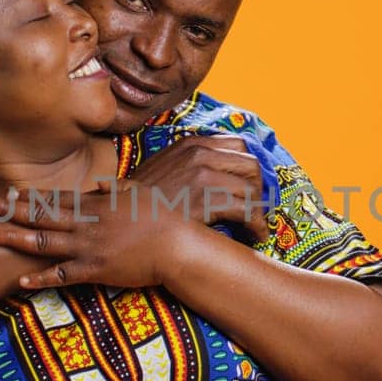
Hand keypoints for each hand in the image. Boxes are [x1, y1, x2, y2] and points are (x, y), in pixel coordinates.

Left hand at [0, 182, 211, 290]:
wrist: (178, 244)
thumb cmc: (162, 218)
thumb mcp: (136, 194)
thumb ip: (112, 190)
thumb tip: (97, 186)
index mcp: (94, 204)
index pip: (52, 199)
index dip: (24, 198)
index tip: (1, 195)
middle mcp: (86, 223)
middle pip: (39, 216)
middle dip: (7, 211)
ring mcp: (89, 246)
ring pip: (43, 241)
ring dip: (14, 238)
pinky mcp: (97, 270)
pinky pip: (62, 275)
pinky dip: (41, 278)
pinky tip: (20, 281)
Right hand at [126, 135, 269, 242]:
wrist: (122, 217)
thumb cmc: (141, 201)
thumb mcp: (162, 168)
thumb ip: (187, 163)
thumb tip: (215, 171)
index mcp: (191, 144)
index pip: (239, 145)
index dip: (247, 168)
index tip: (248, 186)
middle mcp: (200, 154)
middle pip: (251, 165)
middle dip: (258, 188)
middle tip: (256, 208)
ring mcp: (204, 175)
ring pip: (252, 189)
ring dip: (259, 210)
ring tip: (256, 226)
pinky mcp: (207, 200)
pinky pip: (247, 210)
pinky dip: (257, 225)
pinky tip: (255, 236)